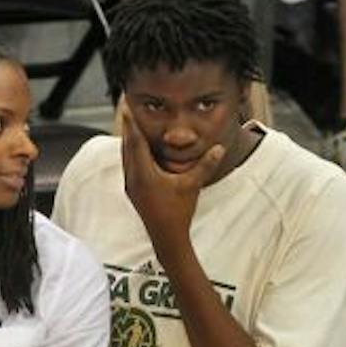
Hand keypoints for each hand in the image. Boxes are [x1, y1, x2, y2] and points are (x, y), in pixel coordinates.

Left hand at [119, 105, 222, 241]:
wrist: (167, 237)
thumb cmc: (178, 212)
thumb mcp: (192, 186)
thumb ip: (205, 165)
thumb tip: (219, 148)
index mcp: (144, 174)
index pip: (136, 142)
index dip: (132, 124)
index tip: (128, 108)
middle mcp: (133, 178)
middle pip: (127, 147)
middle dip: (129, 129)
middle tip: (129, 111)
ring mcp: (131, 186)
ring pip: (126, 157)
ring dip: (129, 142)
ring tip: (132, 127)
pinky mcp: (133, 191)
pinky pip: (129, 166)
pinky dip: (132, 154)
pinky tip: (137, 151)